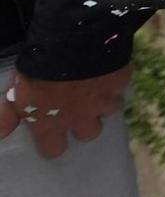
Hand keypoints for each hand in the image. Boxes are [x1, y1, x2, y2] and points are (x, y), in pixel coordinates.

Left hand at [0, 66, 129, 158]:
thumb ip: (6, 116)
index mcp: (51, 125)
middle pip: (89, 134)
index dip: (53, 142)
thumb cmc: (37, 73)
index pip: (54, 150)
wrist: (71, 46)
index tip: (51, 130)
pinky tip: (107, 69)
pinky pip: (121, 85)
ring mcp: (103, 101)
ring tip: (95, 87)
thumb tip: (0, 135)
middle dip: (85, 122)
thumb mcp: (14, 95)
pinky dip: (115, 79)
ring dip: (103, 101)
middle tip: (78, 106)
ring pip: (109, 110)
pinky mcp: (119, 82)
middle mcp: (80, 119)